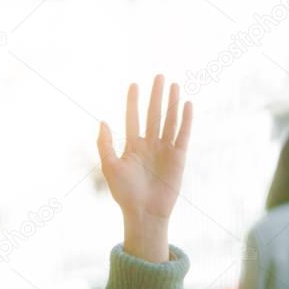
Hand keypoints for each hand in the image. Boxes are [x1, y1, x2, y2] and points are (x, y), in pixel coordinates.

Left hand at [97, 74, 192, 261]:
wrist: (144, 212)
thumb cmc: (125, 193)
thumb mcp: (109, 167)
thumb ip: (105, 144)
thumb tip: (102, 122)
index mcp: (133, 147)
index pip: (133, 118)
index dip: (133, 102)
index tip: (134, 84)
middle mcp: (150, 145)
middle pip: (153, 114)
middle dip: (156, 96)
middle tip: (159, 75)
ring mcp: (165, 149)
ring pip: (169, 120)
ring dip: (171, 103)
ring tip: (173, 84)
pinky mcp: (179, 156)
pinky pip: (183, 134)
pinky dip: (185, 119)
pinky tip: (186, 104)